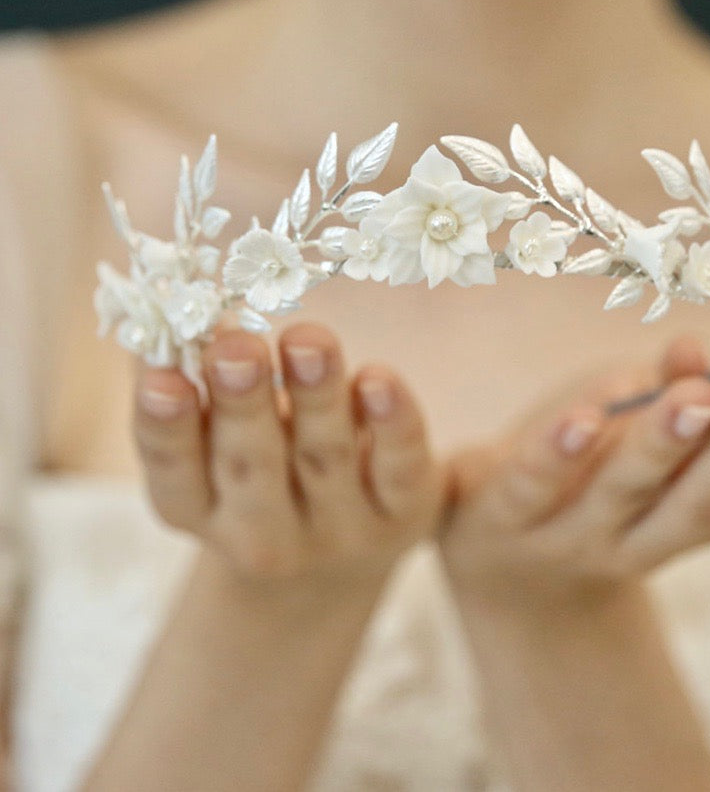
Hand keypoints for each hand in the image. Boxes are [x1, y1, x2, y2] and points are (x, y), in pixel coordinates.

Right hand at [133, 323, 440, 589]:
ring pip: (323, 458)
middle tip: (235, 349)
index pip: (174, 473)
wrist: (342, 557)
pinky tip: (379, 378)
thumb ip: (190, 373)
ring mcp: (338, 530)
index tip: (162, 376)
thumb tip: (166, 298)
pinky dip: (390, 423)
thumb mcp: (216, 437)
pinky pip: (398, 467)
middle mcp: (263, 535)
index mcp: (200, 510)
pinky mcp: (403, 513)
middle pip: (250, 466)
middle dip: (242, 404)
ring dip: (315, 397)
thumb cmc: (264, 469)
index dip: (165, 426)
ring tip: (308, 341)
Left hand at [440, 335, 709, 604]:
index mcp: (695, 514)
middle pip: (703, 501)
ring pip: (625, 495)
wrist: (499, 558)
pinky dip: (556, 453)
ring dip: (663, 446)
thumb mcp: (640, 429)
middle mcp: (644, 538)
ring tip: (692, 397)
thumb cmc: (588, 474)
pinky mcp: (503, 516)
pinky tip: (580, 419)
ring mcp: (573, 535)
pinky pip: (533, 487)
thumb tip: (700, 352)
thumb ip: (674, 388)